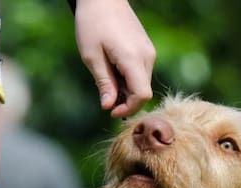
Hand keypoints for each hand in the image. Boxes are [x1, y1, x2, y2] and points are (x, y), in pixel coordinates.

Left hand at [73, 0, 155, 117]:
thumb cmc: (92, 23)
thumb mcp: (92, 56)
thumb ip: (104, 83)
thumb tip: (109, 107)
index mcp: (133, 59)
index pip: (142, 95)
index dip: (129, 108)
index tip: (111, 111)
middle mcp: (147, 56)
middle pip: (143, 91)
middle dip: (126, 100)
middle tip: (105, 97)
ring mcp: (148, 52)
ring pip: (142, 82)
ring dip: (127, 89)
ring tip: (106, 78)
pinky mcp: (146, 48)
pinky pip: (141, 72)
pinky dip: (129, 78)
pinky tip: (113, 69)